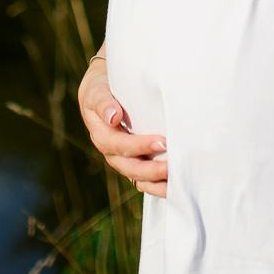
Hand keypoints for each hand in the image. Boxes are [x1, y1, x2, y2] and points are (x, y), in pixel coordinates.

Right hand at [78, 54, 167, 196]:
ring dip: (155, 181)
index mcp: (100, 133)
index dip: (139, 146)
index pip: (118, 144)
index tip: (162, 142)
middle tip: (172, 165)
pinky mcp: (133, 162)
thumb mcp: (98, 90)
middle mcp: (110, 150)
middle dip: (150, 168)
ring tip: (175, 180)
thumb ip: (103, 102)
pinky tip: (172, 187)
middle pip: (128, 166)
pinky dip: (156, 185)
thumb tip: (113, 117)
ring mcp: (121, 159)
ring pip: (136, 177)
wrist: (104, 88)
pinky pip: (142, 180)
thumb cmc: (103, 87)